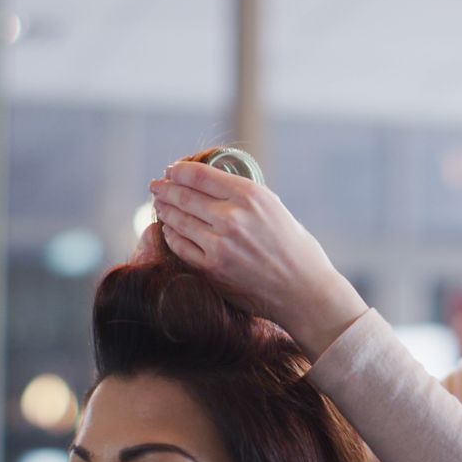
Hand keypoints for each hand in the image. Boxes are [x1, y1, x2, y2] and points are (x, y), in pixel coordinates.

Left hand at [148, 161, 367, 359]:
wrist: (304, 290)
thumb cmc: (295, 249)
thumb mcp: (275, 208)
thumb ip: (244, 198)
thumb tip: (215, 187)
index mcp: (250, 195)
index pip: (198, 175)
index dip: (178, 170)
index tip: (171, 171)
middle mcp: (232, 217)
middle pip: (183, 195)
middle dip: (165, 189)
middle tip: (157, 187)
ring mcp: (219, 245)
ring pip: (177, 220)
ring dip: (164, 210)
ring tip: (160, 205)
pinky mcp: (212, 269)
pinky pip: (180, 246)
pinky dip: (171, 235)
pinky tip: (169, 230)